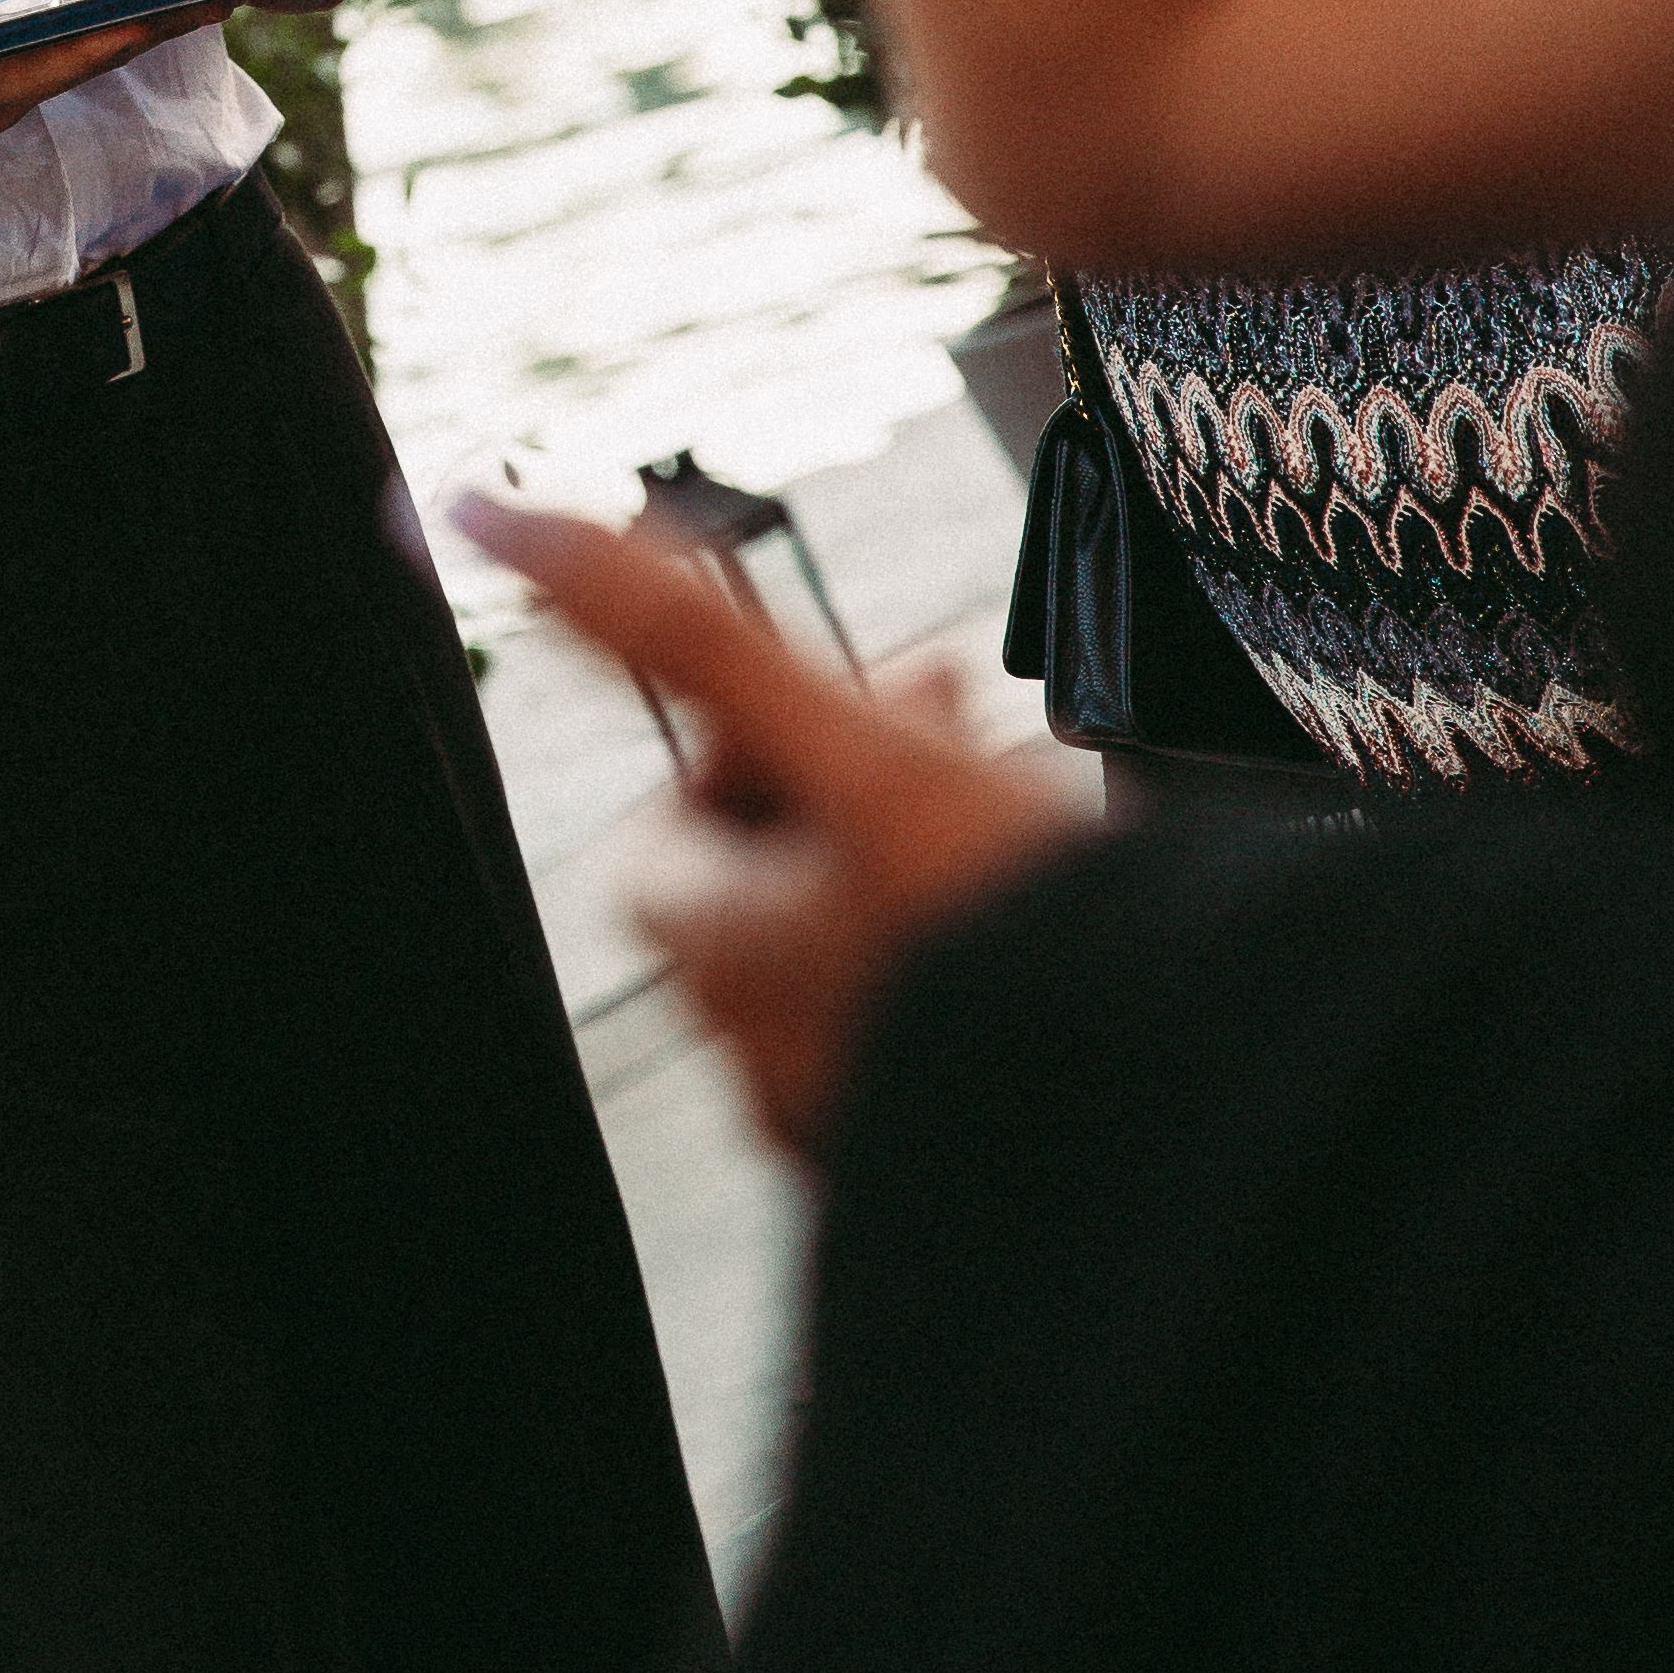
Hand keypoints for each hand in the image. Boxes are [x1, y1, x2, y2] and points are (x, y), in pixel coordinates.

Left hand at [452, 494, 1089, 1158]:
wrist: (1193, 1122)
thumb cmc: (1011, 929)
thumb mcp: (854, 746)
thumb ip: (678, 631)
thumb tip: (480, 517)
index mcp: (725, 969)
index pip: (657, 845)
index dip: (735, 752)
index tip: (843, 705)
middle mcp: (773, 1063)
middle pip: (767, 888)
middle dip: (848, 781)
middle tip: (951, 717)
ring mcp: (872, 1122)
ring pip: (863, 951)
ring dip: (921, 855)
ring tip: (1026, 807)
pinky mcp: (969, 1155)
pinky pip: (945, 1027)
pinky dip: (980, 950)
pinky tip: (1067, 918)